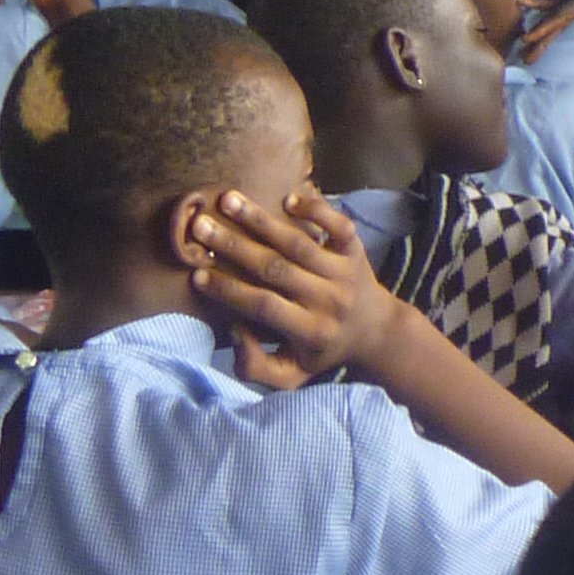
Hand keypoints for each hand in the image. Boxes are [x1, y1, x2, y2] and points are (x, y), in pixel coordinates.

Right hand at [185, 185, 396, 387]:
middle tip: (200, 228)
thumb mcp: (292, 375)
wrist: (376, 331)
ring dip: (260, 219)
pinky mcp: (356, 250)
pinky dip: (315, 209)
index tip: (197, 274)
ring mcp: (344, 272)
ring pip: (298, 242)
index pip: (263, 305)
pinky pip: (338, 225)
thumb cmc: (322, 351)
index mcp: (310, 331)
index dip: (229, 290)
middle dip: (234, 246)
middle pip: (276, 268)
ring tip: (226, 200)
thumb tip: (234, 332)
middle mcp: (329, 299)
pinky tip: (287, 198)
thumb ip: (256, 367)